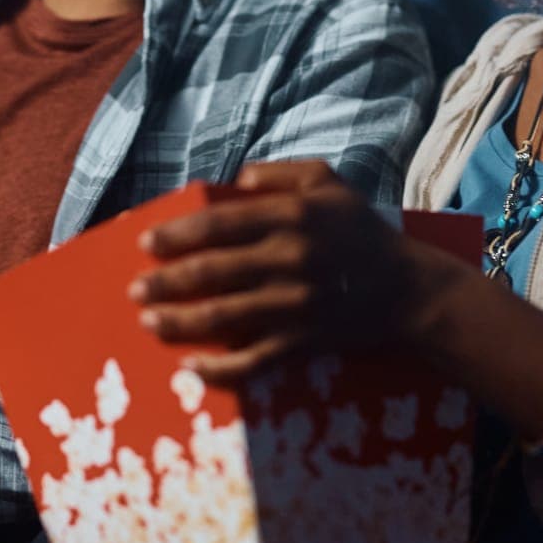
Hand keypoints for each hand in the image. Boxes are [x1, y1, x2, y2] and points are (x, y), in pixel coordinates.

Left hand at [128, 161, 426, 384]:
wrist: (408, 289)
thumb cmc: (361, 230)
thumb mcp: (330, 182)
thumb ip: (282, 173)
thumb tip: (236, 179)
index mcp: (291, 217)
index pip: (218, 224)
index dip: (176, 234)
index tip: (145, 243)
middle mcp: (289, 260)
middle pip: (211, 272)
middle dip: (165, 282)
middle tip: (134, 289)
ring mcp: (295, 305)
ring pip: (222, 317)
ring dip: (178, 322)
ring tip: (148, 322)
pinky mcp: (303, 342)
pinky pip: (253, 361)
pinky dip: (220, 369)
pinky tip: (191, 370)